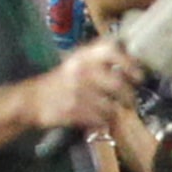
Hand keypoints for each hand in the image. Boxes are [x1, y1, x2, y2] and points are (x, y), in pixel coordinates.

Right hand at [19, 39, 140, 129]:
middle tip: (130, 101)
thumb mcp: (76, 63)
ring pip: (112, 106)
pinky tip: (95, 117)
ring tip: (109, 110)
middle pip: (118, 84)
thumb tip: (134, 62)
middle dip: (129, 96)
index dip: (128, 62)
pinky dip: (102, 121)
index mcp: (82, 56)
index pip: (110, 50)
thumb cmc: (61, 81)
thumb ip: (101, 60)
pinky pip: (101, 119)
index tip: (138, 75)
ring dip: (114, 111)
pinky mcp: (74, 111)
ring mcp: (77, 92)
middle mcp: (81, 71)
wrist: (32, 100)